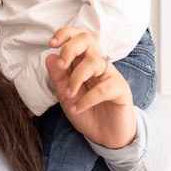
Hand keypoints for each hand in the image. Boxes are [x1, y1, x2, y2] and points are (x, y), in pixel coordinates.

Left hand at [45, 27, 136, 148]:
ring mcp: (111, 75)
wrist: (106, 137)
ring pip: (94, 62)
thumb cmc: (87, 113)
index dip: (65, 34)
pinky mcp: (121, 90)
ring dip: (76, 78)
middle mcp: (98, 64)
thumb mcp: (66, 96)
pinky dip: (86, 99)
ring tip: (68, 96)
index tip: (51, 44)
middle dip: (70, 48)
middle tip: (61, 66)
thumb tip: (50, 57)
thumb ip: (58, 78)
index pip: (78, 37)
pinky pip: (103, 88)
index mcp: (84, 62)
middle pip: (87, 39)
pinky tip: (77, 108)